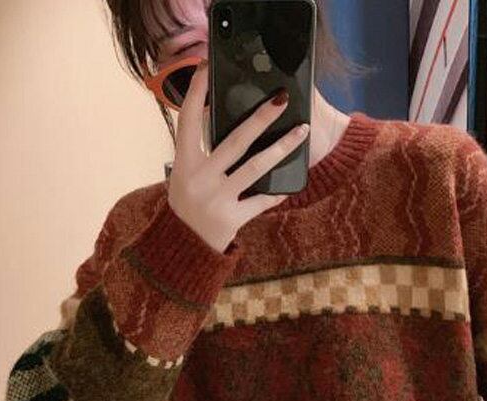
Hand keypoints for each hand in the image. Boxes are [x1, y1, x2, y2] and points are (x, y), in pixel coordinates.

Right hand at [167, 61, 309, 253]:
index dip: (196, 92)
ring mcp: (216, 198)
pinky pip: (261, 201)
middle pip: (235, 140)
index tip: (206, 66)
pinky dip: (276, 192)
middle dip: (259, 118)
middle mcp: (199, 178)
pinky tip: (293, 184)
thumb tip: (222, 120)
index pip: (188, 120)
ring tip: (302, 132)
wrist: (184, 247)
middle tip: (280, 98)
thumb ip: (199, 152)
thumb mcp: (185, 176)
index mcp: (184, 163)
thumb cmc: (187, 205)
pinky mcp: (231, 218)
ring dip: (282, 147)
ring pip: (255, 167)